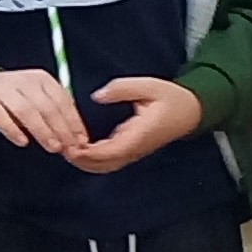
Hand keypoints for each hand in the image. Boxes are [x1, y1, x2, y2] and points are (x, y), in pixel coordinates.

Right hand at [0, 68, 88, 156]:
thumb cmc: (14, 100)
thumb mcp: (38, 101)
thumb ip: (56, 115)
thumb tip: (78, 139)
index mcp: (42, 80)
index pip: (62, 101)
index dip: (74, 122)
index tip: (82, 141)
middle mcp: (23, 81)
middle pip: (46, 106)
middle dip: (61, 129)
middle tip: (69, 148)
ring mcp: (2, 89)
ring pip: (26, 110)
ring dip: (42, 131)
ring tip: (52, 147)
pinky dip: (12, 129)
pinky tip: (23, 142)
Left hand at [65, 76, 205, 173]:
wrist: (192, 111)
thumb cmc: (172, 98)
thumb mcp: (150, 86)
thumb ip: (123, 89)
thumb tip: (98, 95)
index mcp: (141, 134)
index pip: (111, 151)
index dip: (88, 153)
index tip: (69, 147)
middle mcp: (137, 147)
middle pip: (105, 164)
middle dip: (81, 160)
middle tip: (59, 147)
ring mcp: (135, 151)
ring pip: (106, 165)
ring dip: (85, 161)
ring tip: (65, 148)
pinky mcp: (133, 150)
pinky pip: (110, 160)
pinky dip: (93, 158)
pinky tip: (79, 148)